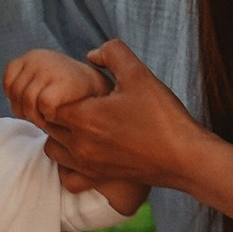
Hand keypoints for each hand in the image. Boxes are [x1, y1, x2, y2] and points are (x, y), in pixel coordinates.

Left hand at [3, 46, 109, 129]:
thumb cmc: (72, 92)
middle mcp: (38, 58)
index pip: (8, 81)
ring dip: (36, 117)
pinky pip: (43, 104)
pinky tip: (58, 116)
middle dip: (25, 111)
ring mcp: (50, 68)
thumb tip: (12, 104)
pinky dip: (48, 114)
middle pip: (16, 93)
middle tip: (40, 118)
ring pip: (27, 101)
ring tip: (48, 120)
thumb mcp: (44, 81)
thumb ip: (26, 86)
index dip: (16, 100)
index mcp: (32, 56)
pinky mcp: (62, 82)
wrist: (103, 90)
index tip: (31, 109)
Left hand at [38, 36, 204, 197]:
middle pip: (48, 124)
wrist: (185, 158)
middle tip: (81, 101)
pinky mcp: (99, 178)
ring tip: (82, 124)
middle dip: (57, 110)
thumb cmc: (163, 116)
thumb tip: (92, 55)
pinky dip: (68, 164)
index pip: (47, 103)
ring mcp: (88, 164)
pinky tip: (86, 150)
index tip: (78, 87)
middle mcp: (79, 144)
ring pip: (53, 148)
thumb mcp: (140, 74)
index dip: (57, 91)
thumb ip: (113, 53)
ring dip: (60, 135)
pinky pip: (67, 175)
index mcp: (84, 118)